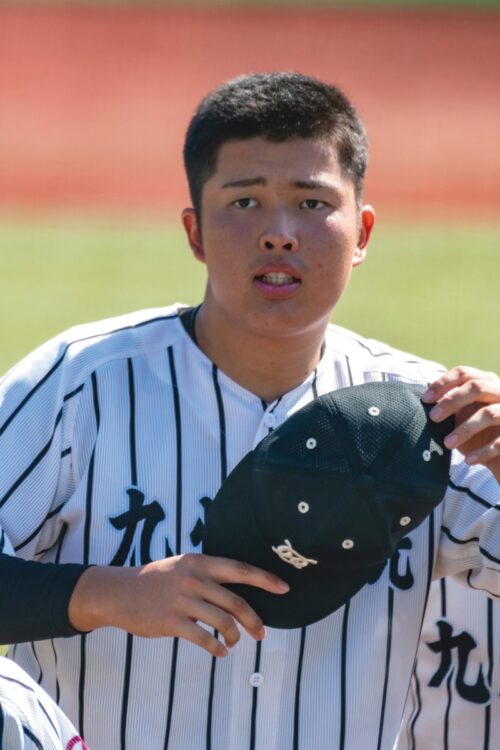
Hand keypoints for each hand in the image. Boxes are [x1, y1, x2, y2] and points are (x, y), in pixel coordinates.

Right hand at [69, 554, 288, 656]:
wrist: (119, 592)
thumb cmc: (156, 580)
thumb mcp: (182, 566)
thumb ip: (208, 575)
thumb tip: (238, 592)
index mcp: (199, 562)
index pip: (240, 569)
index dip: (265, 579)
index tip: (284, 588)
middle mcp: (193, 579)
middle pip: (236, 601)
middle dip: (254, 620)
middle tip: (262, 633)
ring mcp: (182, 600)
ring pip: (223, 622)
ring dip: (234, 636)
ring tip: (234, 641)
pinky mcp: (171, 622)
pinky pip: (204, 638)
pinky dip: (217, 648)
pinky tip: (221, 651)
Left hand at [422, 366, 499, 479]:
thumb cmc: (480, 435)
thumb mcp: (463, 417)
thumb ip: (449, 404)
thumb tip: (424, 393)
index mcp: (488, 383)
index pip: (464, 373)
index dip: (443, 383)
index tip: (425, 399)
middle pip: (476, 387)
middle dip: (451, 401)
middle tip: (433, 418)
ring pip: (488, 414)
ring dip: (464, 430)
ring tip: (447, 444)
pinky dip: (483, 451)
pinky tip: (468, 461)